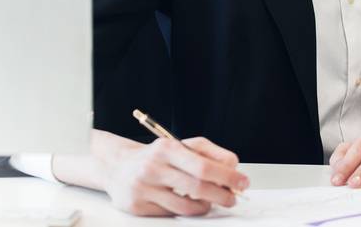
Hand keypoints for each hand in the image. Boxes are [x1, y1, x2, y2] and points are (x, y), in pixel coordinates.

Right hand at [99, 135, 249, 216]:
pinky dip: (186, 211)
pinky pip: (171, 214)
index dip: (227, 176)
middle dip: (222, 195)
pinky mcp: (137, 206)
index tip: (242, 182)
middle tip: (232, 198)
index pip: (203, 166)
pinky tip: (189, 203)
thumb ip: (211, 153)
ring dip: (206, 206)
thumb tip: (233, 167)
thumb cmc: (157, 156)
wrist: (117, 166)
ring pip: (186, 206)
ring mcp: (143, 188)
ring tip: (211, 202)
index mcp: (167, 148)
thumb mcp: (183, 146)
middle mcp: (153, 167)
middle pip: (197, 187)